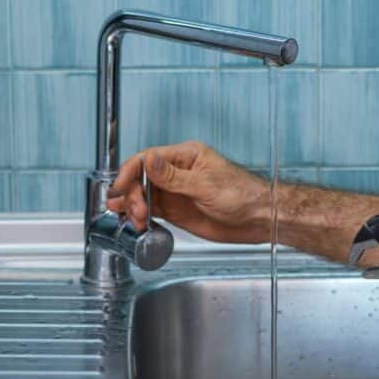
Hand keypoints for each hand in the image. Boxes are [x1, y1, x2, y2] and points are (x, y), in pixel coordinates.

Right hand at [106, 141, 270, 243]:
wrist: (258, 218)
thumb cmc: (243, 194)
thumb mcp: (206, 185)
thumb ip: (174, 177)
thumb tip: (149, 161)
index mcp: (185, 156)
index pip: (148, 159)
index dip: (130, 172)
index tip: (121, 187)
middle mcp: (177, 172)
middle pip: (141, 178)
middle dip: (132, 194)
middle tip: (136, 212)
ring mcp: (175, 192)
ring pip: (142, 195)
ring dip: (132, 206)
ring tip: (132, 220)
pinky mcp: (176, 210)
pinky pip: (151, 210)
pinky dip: (139, 216)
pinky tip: (134, 222)